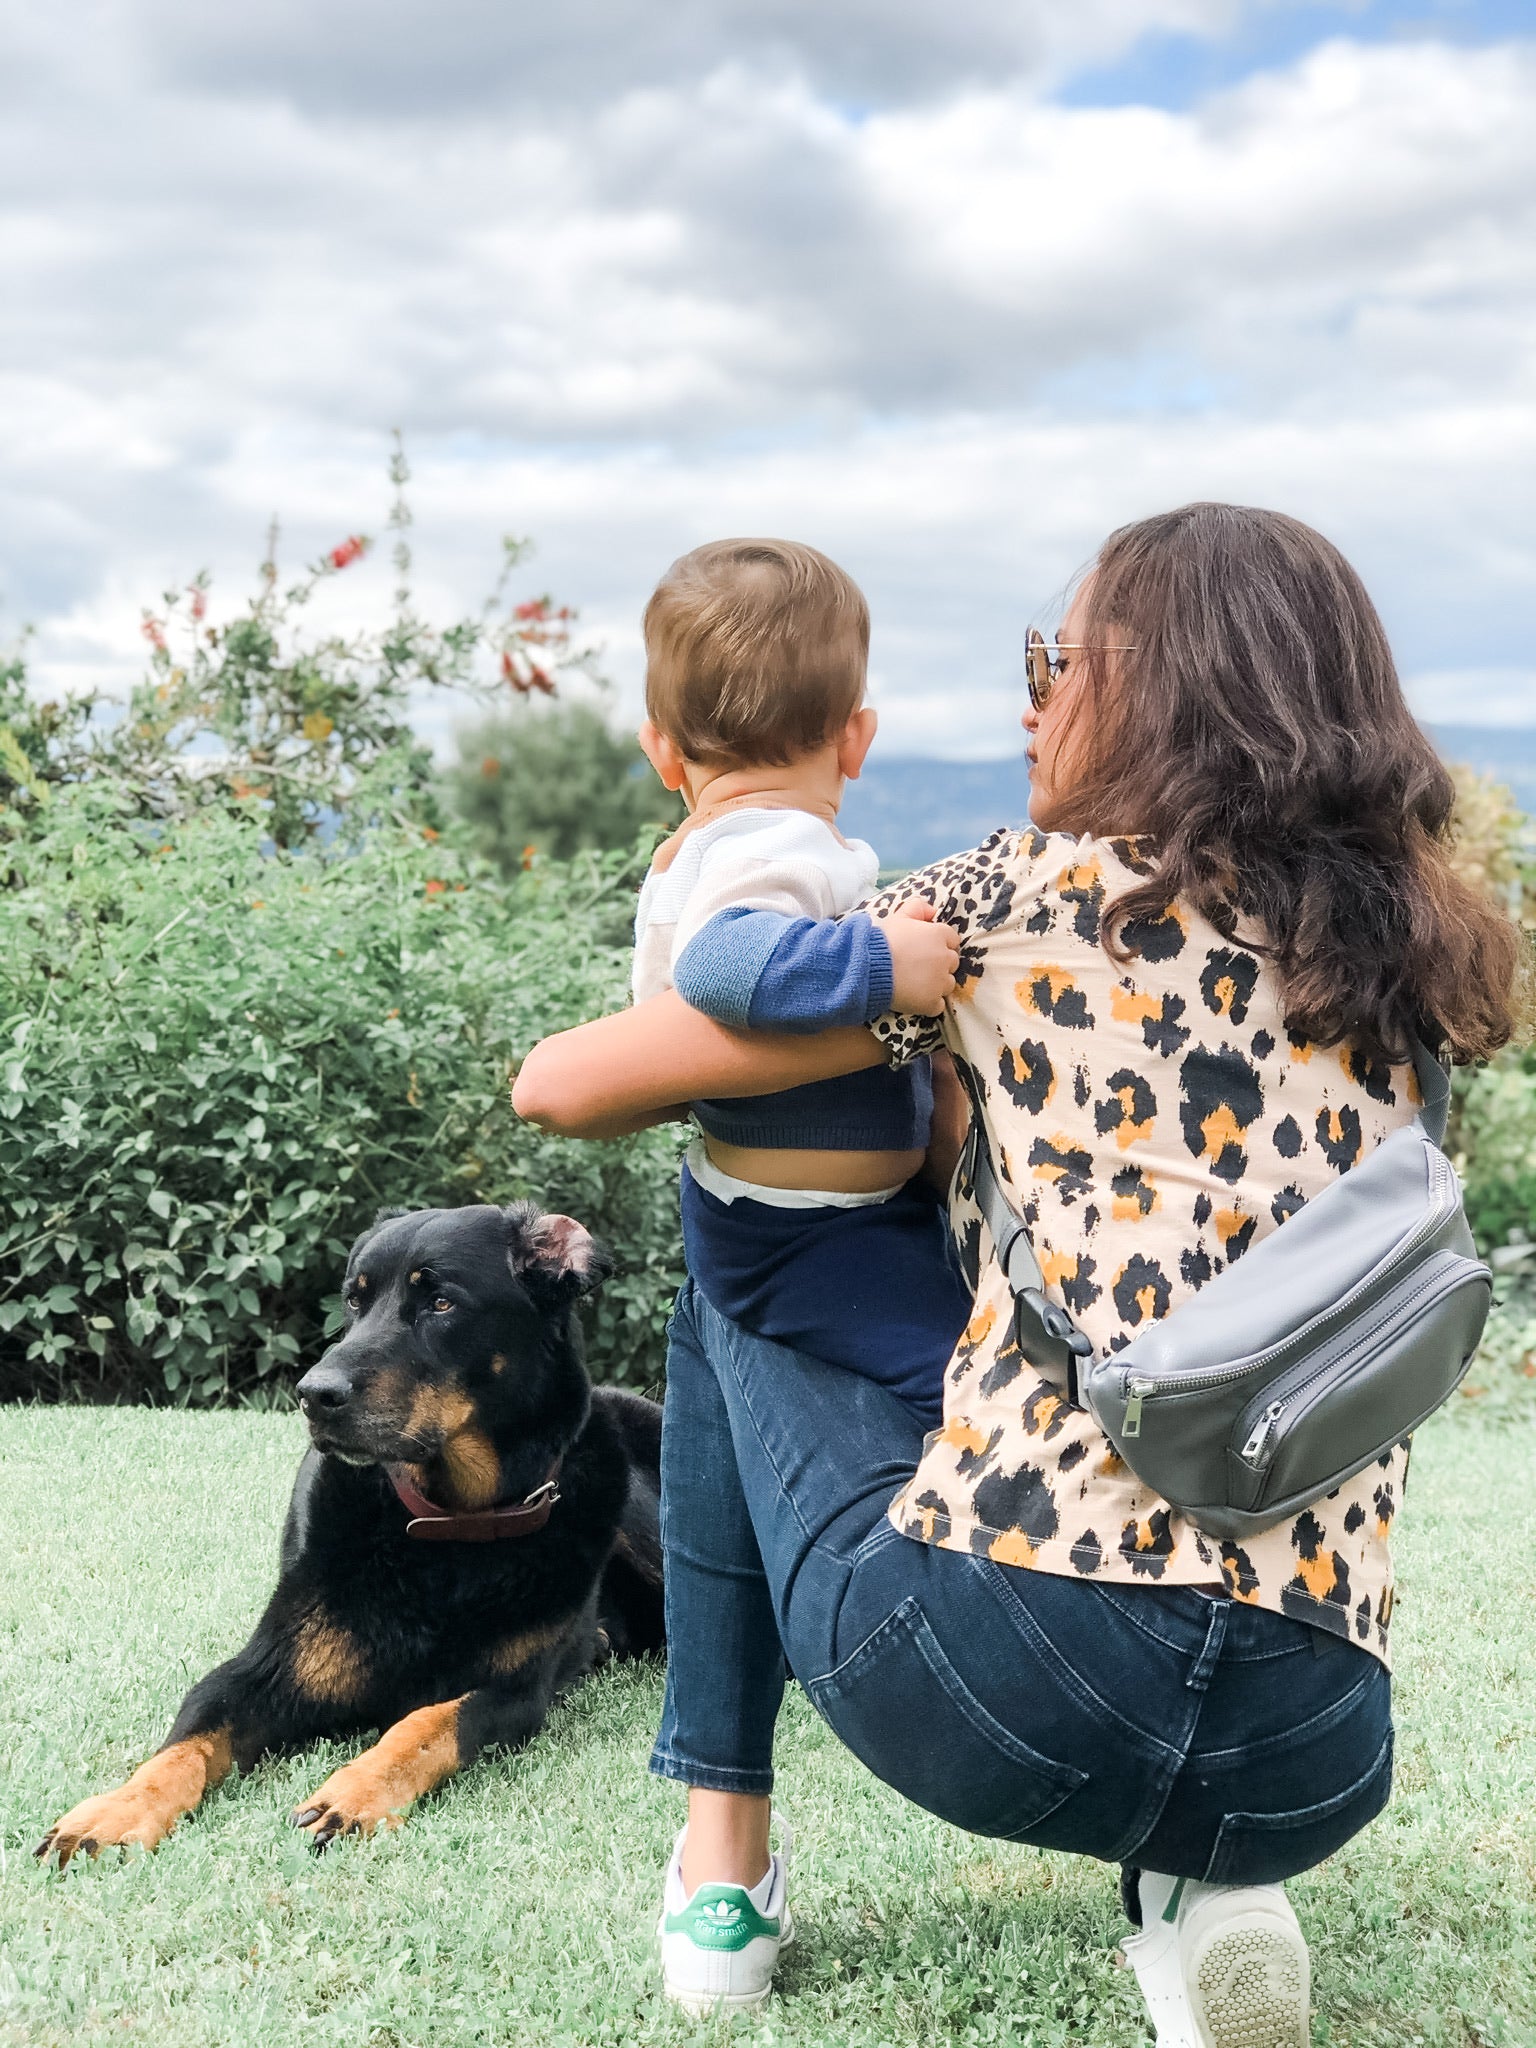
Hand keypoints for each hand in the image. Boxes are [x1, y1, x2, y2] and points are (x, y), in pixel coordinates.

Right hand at [879, 899, 959, 1015]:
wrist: (868, 968)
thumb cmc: (883, 941)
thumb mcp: (899, 916)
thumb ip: (918, 908)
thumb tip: (933, 911)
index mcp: (940, 935)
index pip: (952, 939)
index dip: (939, 943)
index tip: (924, 949)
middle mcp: (945, 958)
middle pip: (952, 963)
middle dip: (939, 964)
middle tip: (919, 966)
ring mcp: (940, 983)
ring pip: (947, 984)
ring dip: (936, 984)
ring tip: (916, 984)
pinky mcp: (932, 1003)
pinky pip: (939, 1005)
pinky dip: (930, 1003)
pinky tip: (916, 999)